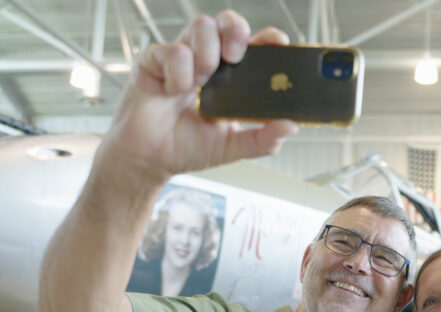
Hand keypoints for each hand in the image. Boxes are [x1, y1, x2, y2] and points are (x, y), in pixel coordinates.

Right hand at [98, 11, 298, 184]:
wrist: (150, 160)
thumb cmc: (185, 147)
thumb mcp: (232, 146)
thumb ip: (262, 138)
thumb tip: (289, 126)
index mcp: (229, 76)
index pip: (252, 45)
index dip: (267, 38)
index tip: (278, 43)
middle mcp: (207, 60)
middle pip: (227, 22)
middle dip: (236, 31)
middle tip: (236, 57)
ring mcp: (181, 57)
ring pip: (201, 26)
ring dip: (207, 55)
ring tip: (201, 84)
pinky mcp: (154, 60)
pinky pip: (172, 50)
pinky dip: (179, 72)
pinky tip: (174, 92)